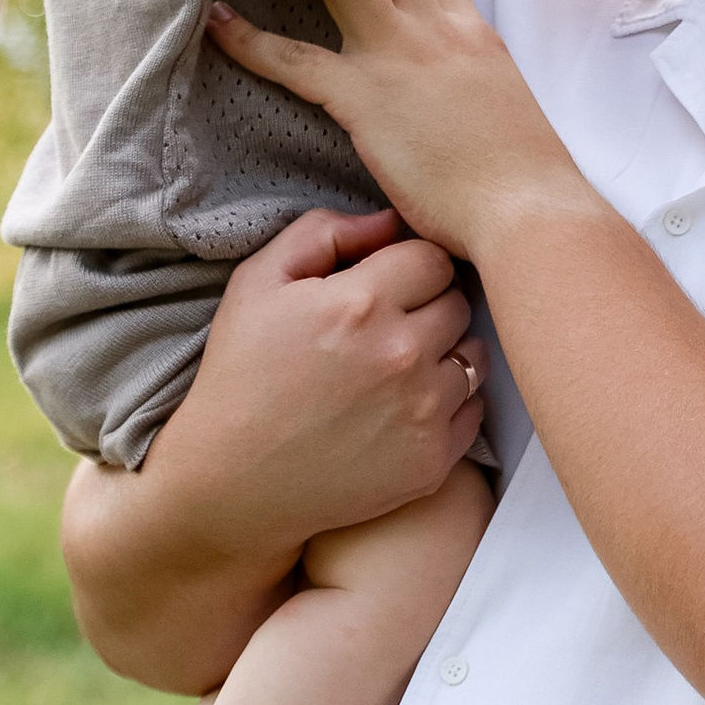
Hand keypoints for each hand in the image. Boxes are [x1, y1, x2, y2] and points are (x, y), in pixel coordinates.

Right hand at [61, 205, 485, 687]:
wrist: (230, 485)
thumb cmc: (240, 377)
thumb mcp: (257, 284)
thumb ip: (322, 232)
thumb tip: (389, 220)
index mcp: (359, 303)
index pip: (432, 256)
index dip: (409, 265)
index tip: (385, 285)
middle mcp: (401, 355)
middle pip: (459, 301)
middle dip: (430, 304)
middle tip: (390, 324)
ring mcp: (423, 412)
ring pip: (473, 354)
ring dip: (446, 352)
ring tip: (398, 366)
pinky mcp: (434, 460)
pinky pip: (474, 408)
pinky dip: (450, 403)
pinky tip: (404, 407)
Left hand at [206, 0, 553, 257]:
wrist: (527, 205)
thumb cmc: (520, 168)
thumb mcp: (498, 97)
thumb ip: (466, 71)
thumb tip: (447, 80)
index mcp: (468, 26)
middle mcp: (434, 26)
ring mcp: (398, 56)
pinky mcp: (364, 98)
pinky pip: (295, 60)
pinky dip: (250, 39)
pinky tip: (217, 21)